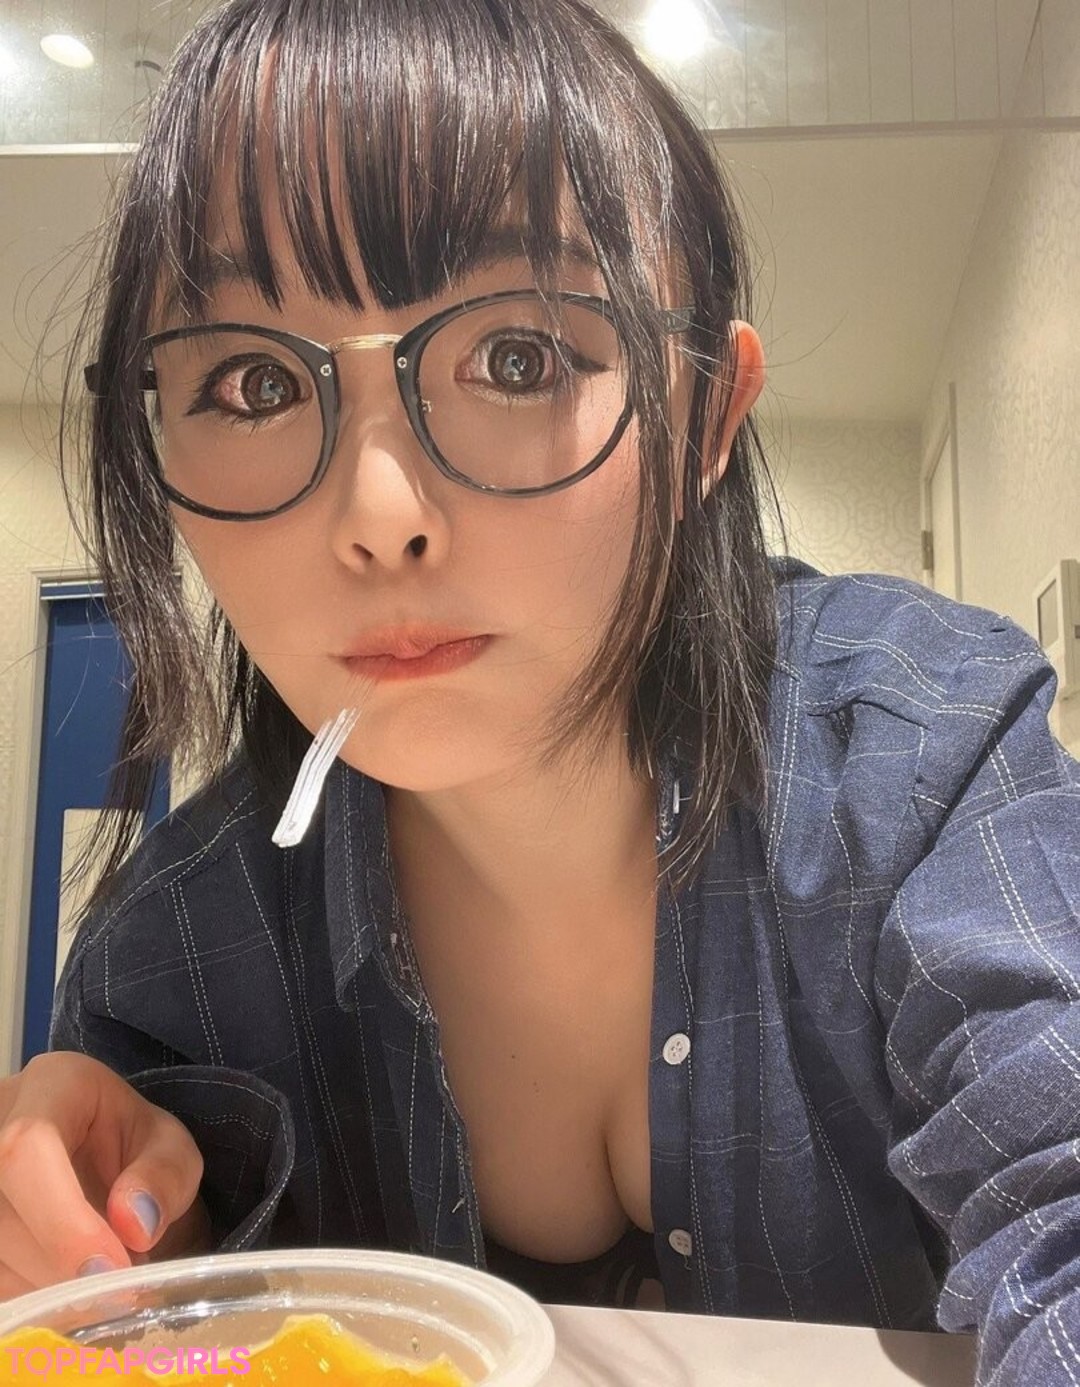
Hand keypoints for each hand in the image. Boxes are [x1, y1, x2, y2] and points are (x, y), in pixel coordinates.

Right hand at [0, 1052, 210, 1300]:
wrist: (103, 1163)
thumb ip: (164, 1177)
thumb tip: (134, 1224)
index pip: (28, 1146)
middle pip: (1, 1208)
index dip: (62, 1220)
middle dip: (59, 1263)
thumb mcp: (172, 1151)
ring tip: (93, 1278)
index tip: (110, 1270)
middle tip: (113, 1286)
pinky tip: (59, 1281)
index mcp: (52, 1084)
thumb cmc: (137, 1150)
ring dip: (42, 1284)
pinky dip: (25, 1291)